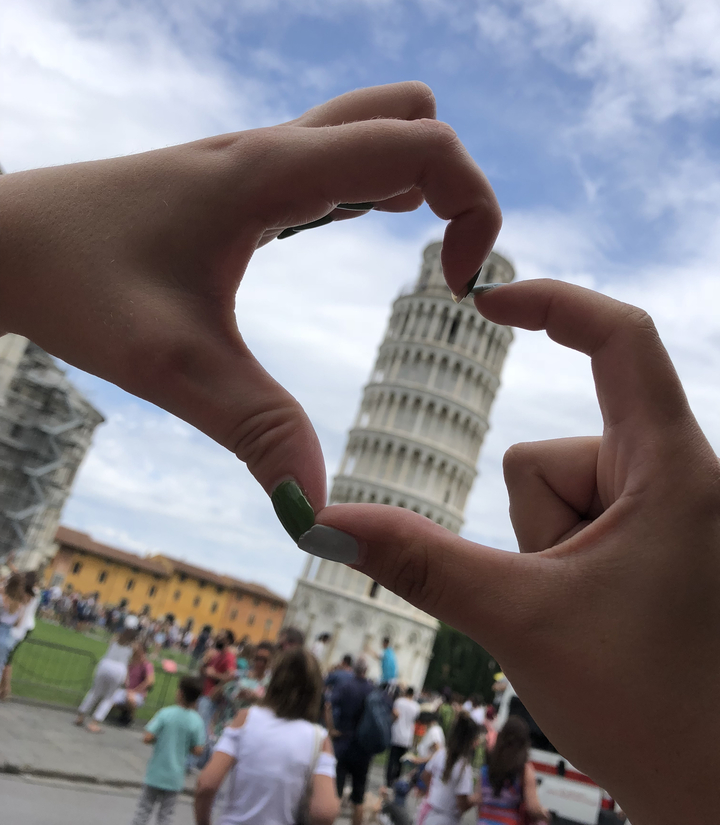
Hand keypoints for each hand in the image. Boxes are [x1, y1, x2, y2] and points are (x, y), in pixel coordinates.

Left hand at [0, 82, 499, 513]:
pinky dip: (372, 182)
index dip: (475, 207)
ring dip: (415, 177)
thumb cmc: (76, 285)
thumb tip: (321, 517)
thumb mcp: (175, 367)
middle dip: (455, 180)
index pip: (425, 144)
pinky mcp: (240, 176)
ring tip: (416, 253)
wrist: (1, 240)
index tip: (455, 290)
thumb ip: (258, 434)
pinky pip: (333, 153)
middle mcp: (274, 147)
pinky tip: (349, 229)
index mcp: (275, 172)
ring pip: (374, 124)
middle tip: (442, 261)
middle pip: (411, 112)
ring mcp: (257, 156)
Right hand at [314, 279, 719, 824]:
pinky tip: (593, 617)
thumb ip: (417, 562)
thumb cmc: (648, 710)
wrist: (712, 792)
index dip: (551, 301)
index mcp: (672, 470)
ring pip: (555, 491)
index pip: (620, 338)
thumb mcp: (519, 619)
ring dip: (549, 550)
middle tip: (572, 601)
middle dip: (535, 525)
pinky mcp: (652, 538)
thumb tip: (319, 519)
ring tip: (591, 617)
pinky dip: (561, 559)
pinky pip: (573, 518)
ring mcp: (668, 510)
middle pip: (551, 452)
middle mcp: (680, 475)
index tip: (485, 298)